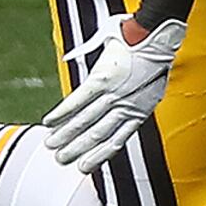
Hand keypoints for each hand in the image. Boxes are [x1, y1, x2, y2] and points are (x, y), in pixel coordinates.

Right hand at [42, 15, 184, 168]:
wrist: (155, 38)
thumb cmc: (153, 60)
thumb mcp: (151, 89)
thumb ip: (134, 102)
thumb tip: (120, 112)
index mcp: (139, 112)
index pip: (117, 141)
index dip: (99, 156)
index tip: (84, 167)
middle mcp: (125, 106)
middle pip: (97, 134)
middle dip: (77, 149)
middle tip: (61, 160)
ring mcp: (113, 93)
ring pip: (85, 120)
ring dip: (66, 134)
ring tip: (51, 145)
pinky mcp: (102, 78)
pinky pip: (78, 100)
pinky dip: (62, 111)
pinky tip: (49, 121)